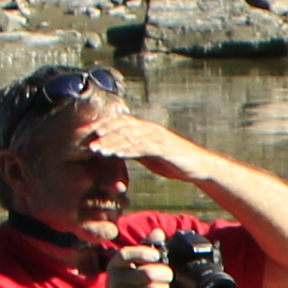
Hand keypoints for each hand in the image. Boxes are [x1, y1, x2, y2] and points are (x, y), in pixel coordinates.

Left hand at [77, 103, 202, 178]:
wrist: (200, 166)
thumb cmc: (174, 161)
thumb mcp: (150, 155)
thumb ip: (135, 149)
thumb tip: (118, 150)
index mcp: (146, 128)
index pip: (120, 122)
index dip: (104, 126)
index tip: (87, 133)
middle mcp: (150, 128)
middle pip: (122, 126)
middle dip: (104, 134)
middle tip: (88, 143)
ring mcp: (157, 137)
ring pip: (130, 136)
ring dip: (112, 143)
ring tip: (97, 150)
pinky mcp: (164, 147)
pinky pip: (142, 147)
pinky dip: (128, 150)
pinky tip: (116, 154)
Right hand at [92, 237, 176, 287]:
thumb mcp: (130, 268)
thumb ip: (144, 249)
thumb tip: (158, 232)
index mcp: (115, 265)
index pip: (127, 254)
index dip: (144, 253)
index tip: (157, 256)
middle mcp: (116, 279)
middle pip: (149, 274)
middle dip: (166, 274)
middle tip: (168, 276)